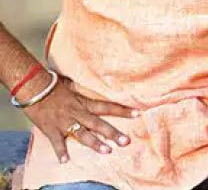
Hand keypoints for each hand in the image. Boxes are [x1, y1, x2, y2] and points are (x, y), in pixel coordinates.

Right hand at [22, 75, 137, 162]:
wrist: (34, 88)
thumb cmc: (54, 85)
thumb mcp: (73, 87)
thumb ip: (84, 91)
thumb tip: (95, 81)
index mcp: (84, 103)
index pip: (108, 106)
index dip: (123, 110)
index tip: (137, 113)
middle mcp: (78, 113)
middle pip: (99, 124)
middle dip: (113, 133)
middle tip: (126, 141)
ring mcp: (65, 122)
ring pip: (83, 134)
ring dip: (95, 143)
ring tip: (107, 151)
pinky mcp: (51, 129)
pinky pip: (56, 142)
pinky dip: (60, 152)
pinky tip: (65, 161)